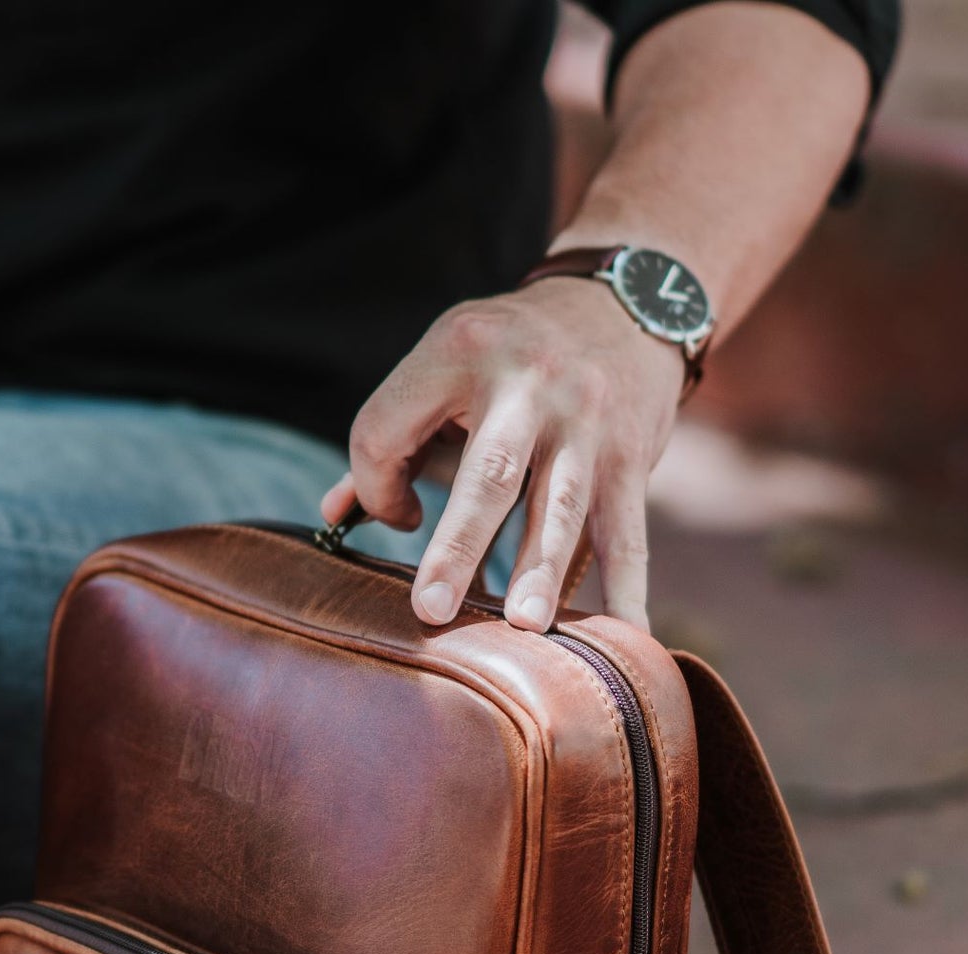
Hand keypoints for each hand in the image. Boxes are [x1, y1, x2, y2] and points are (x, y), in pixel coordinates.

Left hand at [321, 275, 684, 631]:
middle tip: (431, 609)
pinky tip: (627, 637)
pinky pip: (628, 532)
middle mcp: (530, 382)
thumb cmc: (511, 352)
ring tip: (526, 627)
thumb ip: (391, 437)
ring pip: (562, 505)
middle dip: (459, 546)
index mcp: (460, 350)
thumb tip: (335, 513)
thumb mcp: (445, 364)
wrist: (626, 301)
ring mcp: (587, 421)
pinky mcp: (632, 457)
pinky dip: (628, 589)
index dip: (375, 485)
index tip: (399, 516)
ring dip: (543, 569)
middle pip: (489, 473)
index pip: (389, 429)